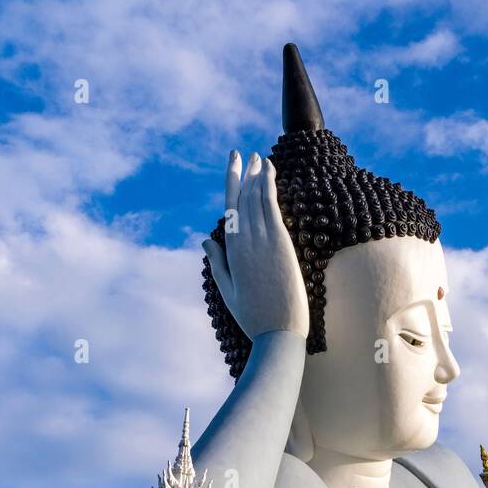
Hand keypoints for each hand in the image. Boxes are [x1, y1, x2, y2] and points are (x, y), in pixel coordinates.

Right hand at [203, 151, 309, 341]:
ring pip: (258, 198)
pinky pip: (273, 207)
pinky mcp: (281, 244)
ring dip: (259, 175)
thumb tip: (205, 239)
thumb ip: (218, 263)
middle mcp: (246, 240)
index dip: (231, 180)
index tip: (233, 161)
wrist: (278, 332)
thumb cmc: (253, 316)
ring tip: (261, 158)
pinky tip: (271, 173)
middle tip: (247, 154)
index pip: (230, 207)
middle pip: (244, 197)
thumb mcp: (229, 290)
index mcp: (232, 251)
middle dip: (246, 173)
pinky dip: (270, 187)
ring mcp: (265, 241)